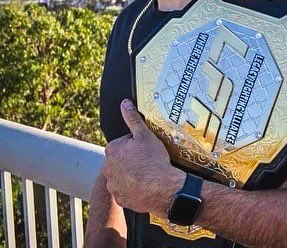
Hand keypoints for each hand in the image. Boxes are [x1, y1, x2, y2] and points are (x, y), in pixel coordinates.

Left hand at [103, 99, 184, 214]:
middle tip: (149, 160)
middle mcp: (107, 168)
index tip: (147, 148)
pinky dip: (134, 188)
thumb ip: (133, 118)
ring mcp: (113, 185)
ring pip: (123, 175)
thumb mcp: (145, 135)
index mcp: (112, 150)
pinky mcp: (121, 198)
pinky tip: (146, 185)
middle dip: (133, 159)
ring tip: (149, 173)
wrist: (161, 188)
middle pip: (122, 159)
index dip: (138, 144)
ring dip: (132, 174)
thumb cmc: (153, 161)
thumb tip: (125, 104)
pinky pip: (126, 191)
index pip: (124, 142)